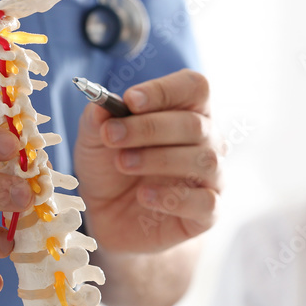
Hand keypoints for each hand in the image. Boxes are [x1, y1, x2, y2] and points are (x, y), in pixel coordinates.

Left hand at [73, 69, 221, 254]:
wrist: (108, 218)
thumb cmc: (109, 170)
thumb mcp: (94, 141)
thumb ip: (97, 119)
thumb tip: (100, 103)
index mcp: (186, 111)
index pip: (194, 87)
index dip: (164, 91)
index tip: (129, 101)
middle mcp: (207, 141)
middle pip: (195, 124)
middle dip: (149, 127)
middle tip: (112, 135)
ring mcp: (212, 178)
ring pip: (204, 160)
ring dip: (159, 159)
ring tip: (123, 163)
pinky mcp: (208, 213)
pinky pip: (205, 202)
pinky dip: (172, 198)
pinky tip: (143, 195)